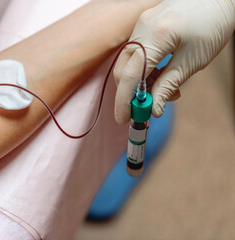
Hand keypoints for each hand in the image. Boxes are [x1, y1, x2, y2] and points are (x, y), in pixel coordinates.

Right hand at [113, 0, 234, 123]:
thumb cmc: (213, 24)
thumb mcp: (192, 60)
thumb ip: (168, 85)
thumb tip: (154, 109)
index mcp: (155, 37)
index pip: (130, 76)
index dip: (124, 101)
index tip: (124, 119)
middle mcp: (142, 29)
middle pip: (123, 70)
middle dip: (129, 94)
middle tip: (141, 111)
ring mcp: (142, 25)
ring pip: (129, 62)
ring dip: (139, 83)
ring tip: (163, 92)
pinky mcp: (145, 25)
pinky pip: (136, 52)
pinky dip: (144, 69)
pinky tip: (160, 76)